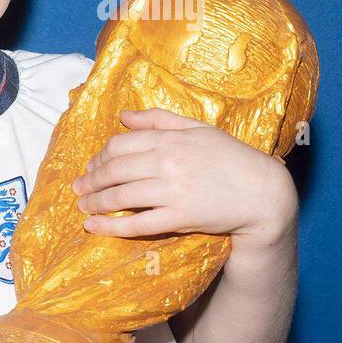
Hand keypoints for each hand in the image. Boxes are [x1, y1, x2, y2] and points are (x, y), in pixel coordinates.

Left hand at [71, 107, 297, 247]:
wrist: (264, 193)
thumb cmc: (230, 158)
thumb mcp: (198, 129)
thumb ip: (159, 120)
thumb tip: (123, 115)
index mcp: (170, 140)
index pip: (119, 146)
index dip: (99, 157)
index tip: (90, 166)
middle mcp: (168, 164)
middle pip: (114, 171)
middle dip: (90, 181)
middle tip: (77, 188)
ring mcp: (172, 192)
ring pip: (120, 198)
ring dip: (94, 203)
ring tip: (82, 206)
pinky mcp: (179, 218)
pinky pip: (136, 224)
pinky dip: (110, 227)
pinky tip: (93, 227)